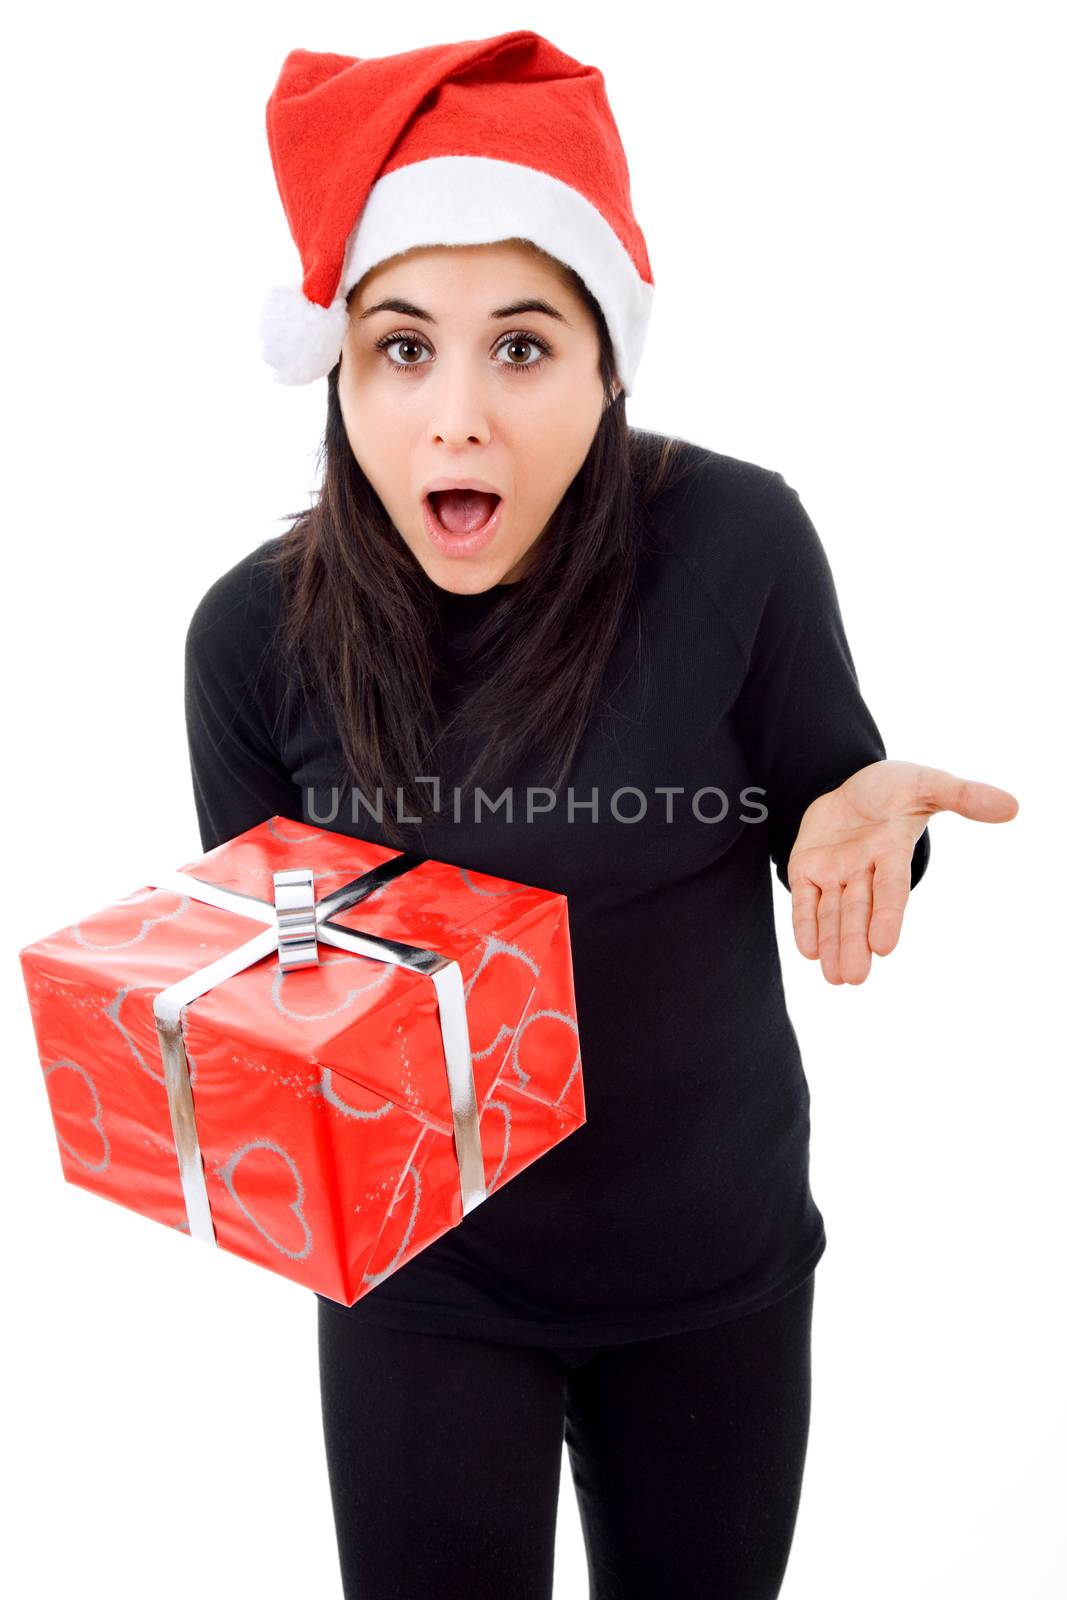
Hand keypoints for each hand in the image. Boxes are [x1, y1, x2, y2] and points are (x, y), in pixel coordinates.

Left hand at [786, 758, 1017, 983]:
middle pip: (859, 911)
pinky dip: (805, 923)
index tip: (884, 947)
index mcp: (892, 852)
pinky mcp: (808, 869)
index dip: (888, 916)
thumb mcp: (926, 783)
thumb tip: (1012, 806)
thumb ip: (963, 795)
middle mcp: (864, 870)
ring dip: (832, 944)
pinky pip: (804, 900)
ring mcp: (835, 872)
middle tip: (854, 978)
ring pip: (832, 913)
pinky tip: (809, 951)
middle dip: (855, 943)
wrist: (849, 782)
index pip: (891, 889)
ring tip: (835, 978)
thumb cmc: (894, 787)